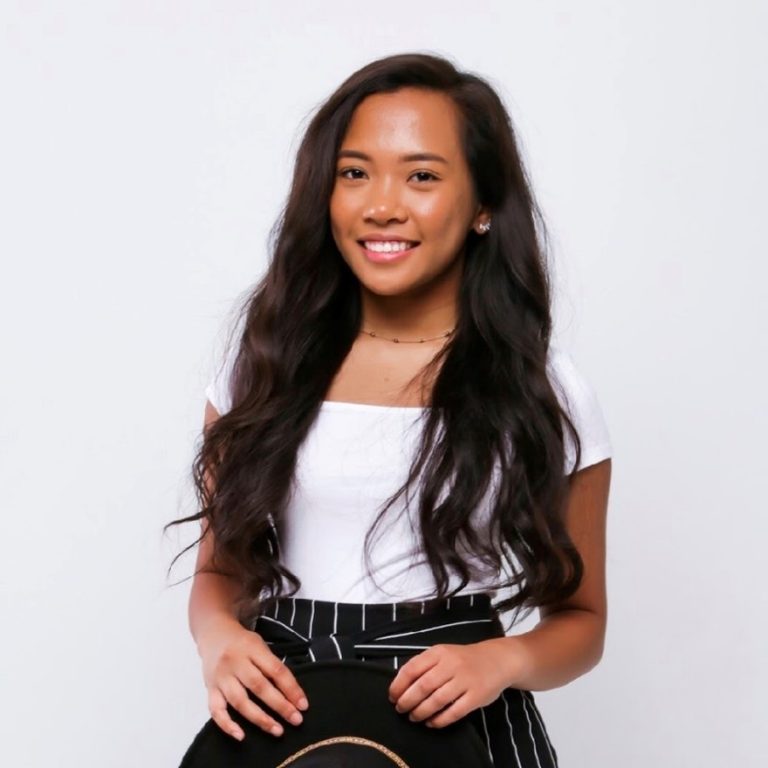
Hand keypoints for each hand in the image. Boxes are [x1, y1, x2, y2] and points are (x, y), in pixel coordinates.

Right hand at [197, 616, 308, 740]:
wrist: (213, 633)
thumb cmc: (242, 643)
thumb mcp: (259, 645)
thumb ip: (272, 665)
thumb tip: (292, 694)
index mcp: (252, 648)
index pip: (275, 670)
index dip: (291, 688)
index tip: (303, 705)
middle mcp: (235, 662)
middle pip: (259, 686)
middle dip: (280, 705)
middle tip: (296, 720)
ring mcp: (221, 677)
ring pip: (240, 701)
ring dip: (259, 718)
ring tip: (277, 730)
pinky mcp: (210, 689)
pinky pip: (216, 710)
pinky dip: (227, 725)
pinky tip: (241, 736)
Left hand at [387, 639, 523, 727]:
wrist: (497, 660)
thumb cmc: (463, 658)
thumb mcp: (443, 653)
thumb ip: (424, 665)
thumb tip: (400, 686)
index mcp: (439, 652)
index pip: (412, 668)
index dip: (399, 685)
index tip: (392, 696)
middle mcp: (451, 665)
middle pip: (423, 686)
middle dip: (407, 701)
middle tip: (400, 710)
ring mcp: (465, 681)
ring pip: (437, 700)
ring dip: (421, 711)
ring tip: (413, 717)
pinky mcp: (476, 697)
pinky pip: (454, 712)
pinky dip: (439, 720)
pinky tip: (431, 723)